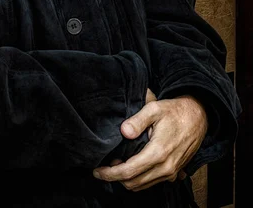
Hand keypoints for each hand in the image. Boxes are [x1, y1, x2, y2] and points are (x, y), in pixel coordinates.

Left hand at [93, 95, 207, 190]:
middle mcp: (165, 168)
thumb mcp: (155, 108)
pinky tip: (131, 167)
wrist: (199, 117)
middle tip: (103, 167)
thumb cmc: (175, 111)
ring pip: (142, 186)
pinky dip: (138, 179)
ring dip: (126, 180)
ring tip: (116, 165)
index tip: (97, 171)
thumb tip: (123, 132)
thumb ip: (137, 120)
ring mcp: (171, 172)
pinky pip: (152, 183)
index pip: (128, 171)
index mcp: (158, 153)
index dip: (110, 174)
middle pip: (133, 183)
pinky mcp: (174, 172)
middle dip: (115, 178)